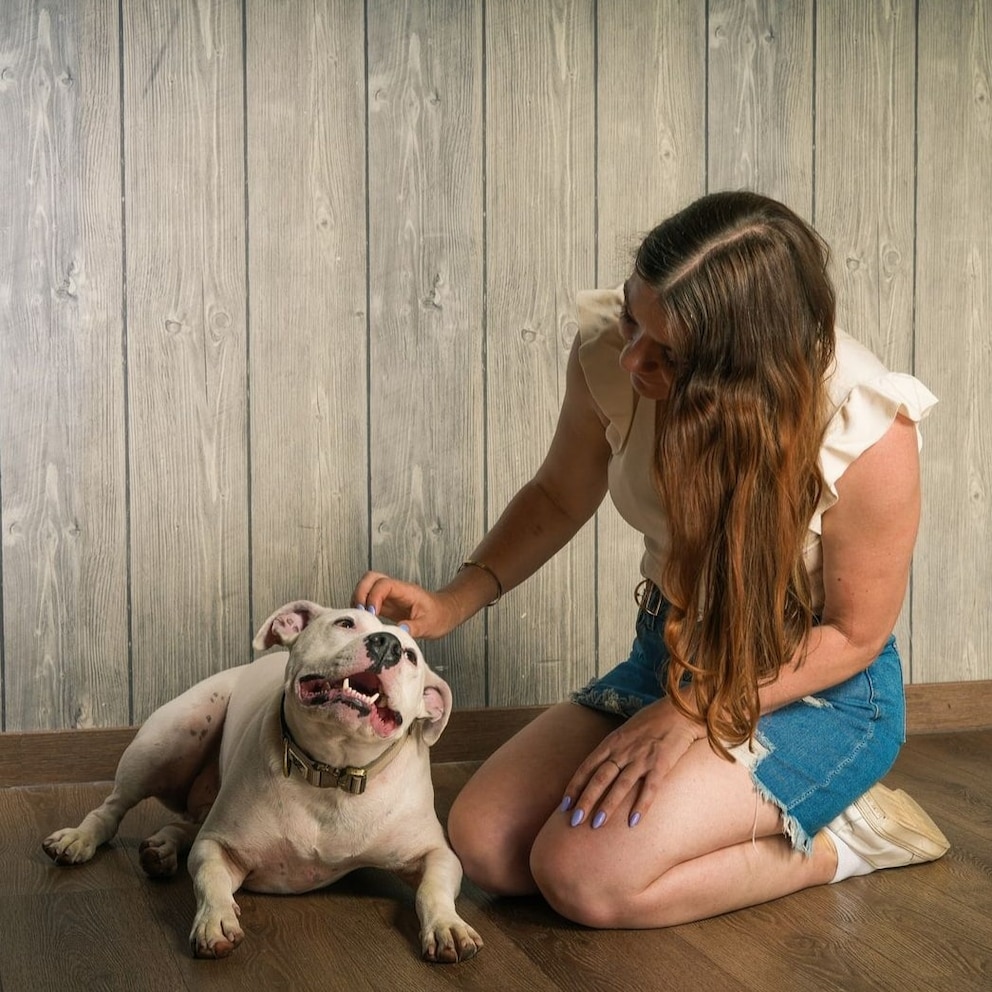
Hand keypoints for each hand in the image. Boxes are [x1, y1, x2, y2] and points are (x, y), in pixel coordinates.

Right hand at [352, 571, 459, 639]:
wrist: (445, 612)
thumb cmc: (440, 616)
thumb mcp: (430, 625)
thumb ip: (414, 628)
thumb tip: (397, 631)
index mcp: (406, 591)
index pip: (383, 584)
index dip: (373, 596)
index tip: (372, 613)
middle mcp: (396, 590)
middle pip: (370, 578)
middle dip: (360, 593)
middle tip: (360, 613)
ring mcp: (390, 595)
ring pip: (367, 586)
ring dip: (359, 599)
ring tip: (360, 617)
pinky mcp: (386, 604)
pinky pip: (369, 599)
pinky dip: (362, 606)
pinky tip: (364, 620)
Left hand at [562, 696, 704, 828]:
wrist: (680, 711)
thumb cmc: (651, 722)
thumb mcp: (625, 732)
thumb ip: (612, 750)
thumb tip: (597, 770)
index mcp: (611, 742)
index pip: (587, 767)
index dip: (574, 786)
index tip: (563, 805)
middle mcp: (623, 750)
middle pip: (599, 778)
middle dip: (585, 801)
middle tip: (573, 821)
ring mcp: (642, 758)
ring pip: (620, 785)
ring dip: (607, 806)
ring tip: (596, 825)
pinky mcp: (661, 764)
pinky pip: (650, 788)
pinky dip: (641, 805)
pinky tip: (633, 822)